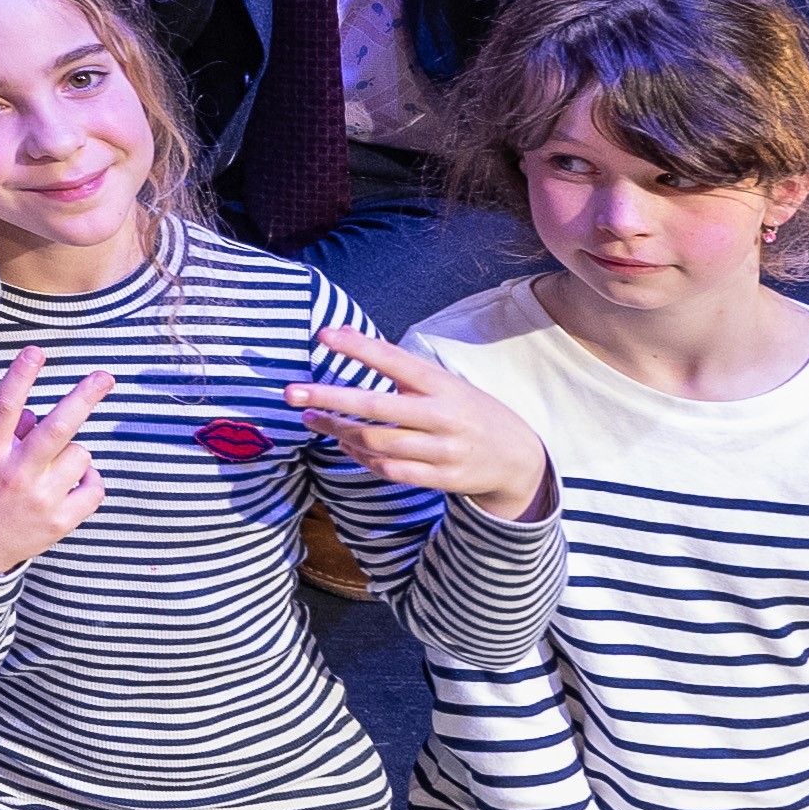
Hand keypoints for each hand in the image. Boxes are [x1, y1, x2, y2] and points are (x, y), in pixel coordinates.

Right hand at [0, 345, 116, 580]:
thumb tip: (32, 414)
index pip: (4, 406)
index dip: (21, 375)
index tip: (37, 351)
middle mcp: (16, 473)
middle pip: (58, 428)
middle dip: (85, 396)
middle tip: (105, 377)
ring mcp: (41, 499)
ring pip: (80, 455)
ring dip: (72, 453)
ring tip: (53, 465)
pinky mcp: (60, 522)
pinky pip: (94, 488)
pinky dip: (89, 480)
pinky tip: (73, 482)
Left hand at [294, 304, 554, 521]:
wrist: (517, 456)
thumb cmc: (464, 408)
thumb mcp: (438, 380)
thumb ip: (392, 361)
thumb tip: (340, 331)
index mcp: (441, 384)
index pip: (395, 361)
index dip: (358, 348)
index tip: (323, 336)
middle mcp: (443, 415)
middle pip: (377, 407)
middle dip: (331, 399)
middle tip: (292, 392)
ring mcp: (443, 450)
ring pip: (378, 442)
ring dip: (338, 430)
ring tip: (311, 417)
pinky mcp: (443, 479)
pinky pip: (390, 470)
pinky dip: (361, 457)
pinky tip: (343, 445)